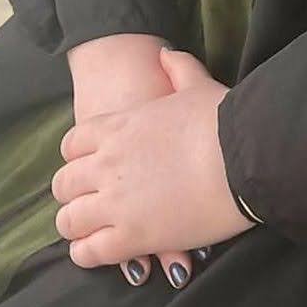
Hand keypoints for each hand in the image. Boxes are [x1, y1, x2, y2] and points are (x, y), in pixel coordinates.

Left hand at [64, 34, 208, 290]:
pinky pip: (89, 253)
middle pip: (64, 183)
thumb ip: (177, 67)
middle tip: (89, 199)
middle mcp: (108, 163)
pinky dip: (87, 254)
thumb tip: (163, 53)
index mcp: (120, 127)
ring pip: (69, 221)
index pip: (72, 143)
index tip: (91, 164)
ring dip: (75, 225)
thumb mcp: (197, 84)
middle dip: (72, 192)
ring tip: (89, 231)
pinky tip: (97, 251)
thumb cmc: (221, 120)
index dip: (77, 155)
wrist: (242, 158)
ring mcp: (116, 202)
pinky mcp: (131, 238)